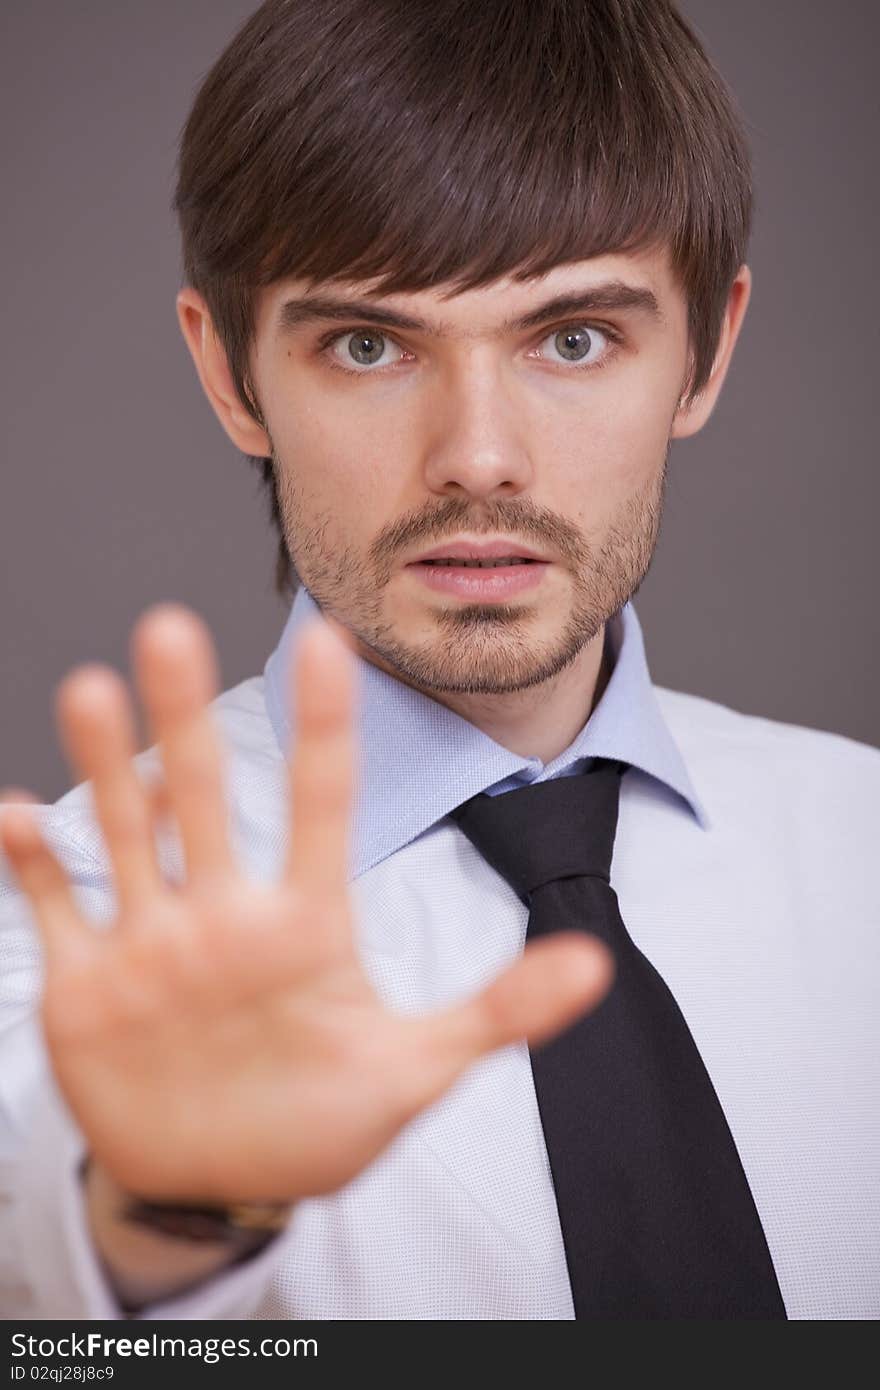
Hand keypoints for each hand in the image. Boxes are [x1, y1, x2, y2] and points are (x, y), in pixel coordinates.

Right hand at [0, 604, 613, 1204]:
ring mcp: (155, 943)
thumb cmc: (322, 1116)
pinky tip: (14, 815)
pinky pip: (60, 910)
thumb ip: (498, 1012)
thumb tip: (597, 963)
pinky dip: (35, 864)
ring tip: (91, 690)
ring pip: (127, 832)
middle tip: (172, 626)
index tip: (330, 642)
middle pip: (206, 796)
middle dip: (186, 718)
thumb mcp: (416, 1070)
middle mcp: (225, 913)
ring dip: (106, 766)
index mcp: (306, 922)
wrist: (227, 1178)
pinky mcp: (91, 986)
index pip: (323, 803)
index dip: (326, 726)